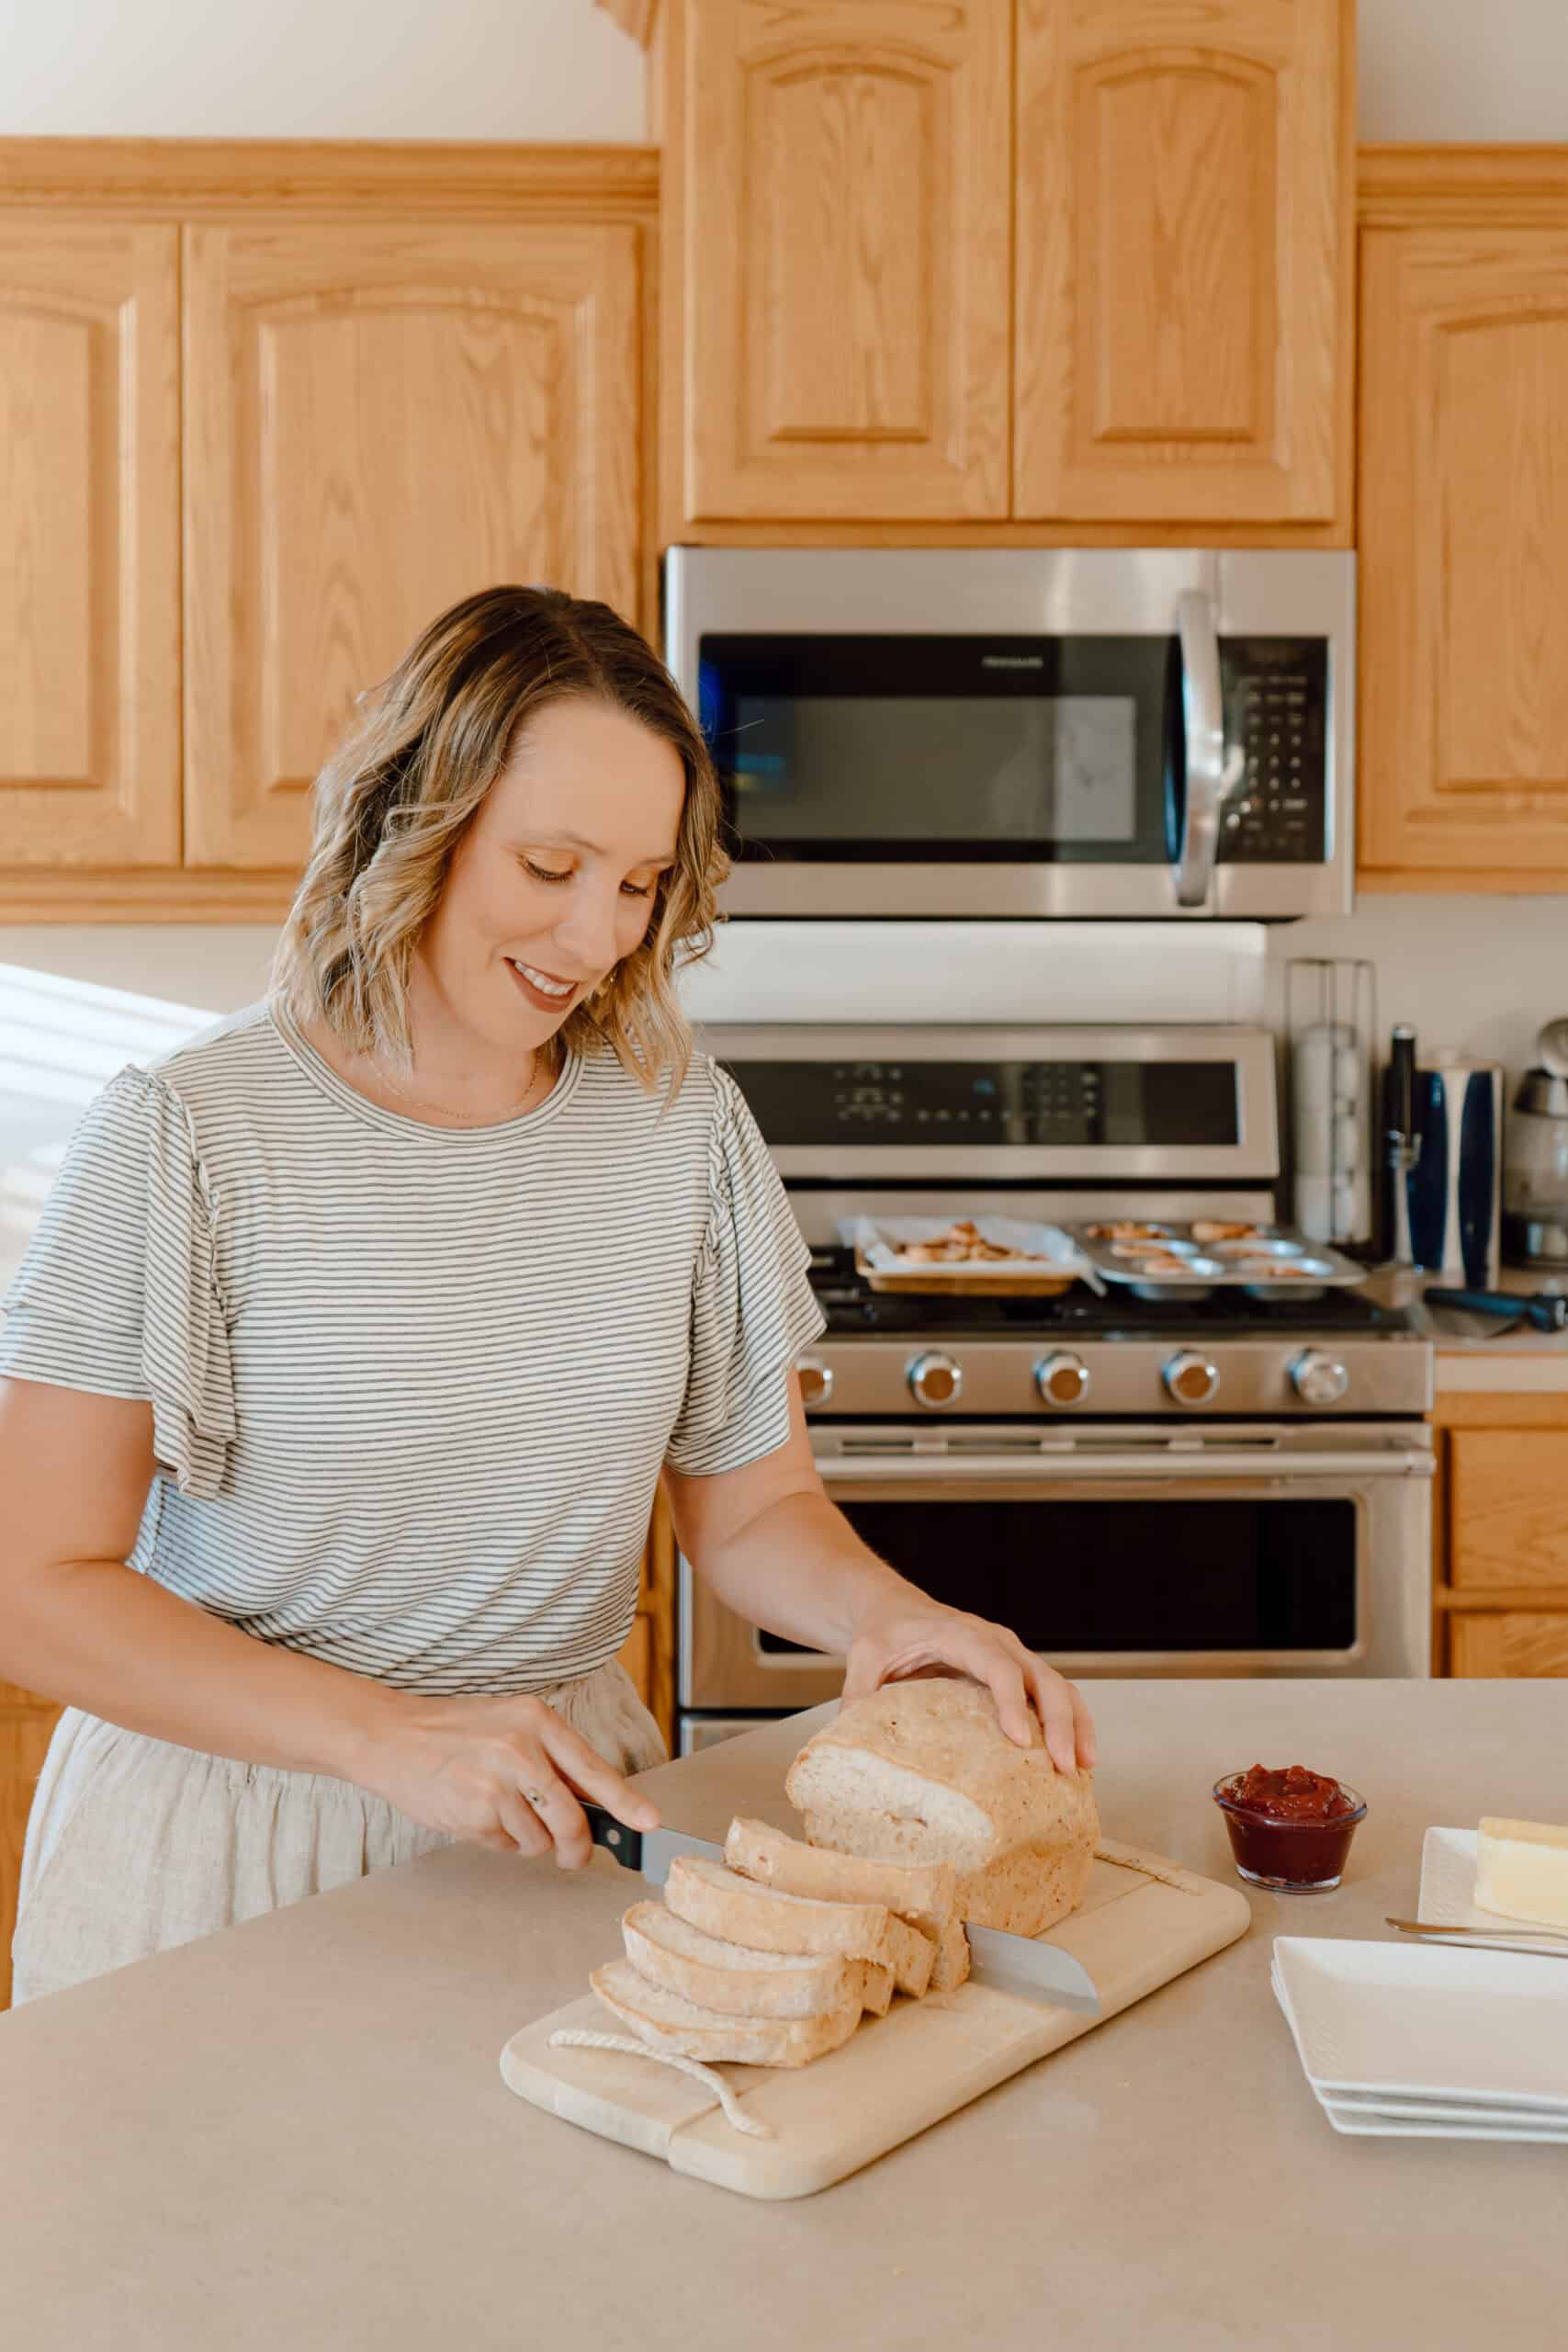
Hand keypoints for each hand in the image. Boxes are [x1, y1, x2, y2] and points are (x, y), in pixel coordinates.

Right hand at [355, 1691, 660, 1868]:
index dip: (626, 1802)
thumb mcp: (509, 1725)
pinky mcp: (474, 1813)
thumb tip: (595, 1806)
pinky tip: (475, 1815)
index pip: (592, 1768)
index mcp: (536, 1719)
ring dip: (527, 1840)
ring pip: (539, 1839)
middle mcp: (520, 1748)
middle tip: (573, 1856)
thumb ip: (549, 1758)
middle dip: (576, 1848)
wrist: (390, 1737)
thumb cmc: (453, 1733)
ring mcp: (496, 1783)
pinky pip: (506, 1846)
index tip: (651, 1824)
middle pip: (571, 1818)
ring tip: (497, 1811)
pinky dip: (498, 1842)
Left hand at [841, 1595, 1095, 1773]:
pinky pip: (1053, 1694)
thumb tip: (853, 1741)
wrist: (895, 1611)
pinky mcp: (1017, 1672)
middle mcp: (997, 1641)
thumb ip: (858, 1694)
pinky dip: (1071, 1722)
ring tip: (1083, 1767)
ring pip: (1057, 1684)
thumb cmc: (883, 1634)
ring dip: (1076, 1724)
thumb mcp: (863, 1657)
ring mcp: (1012, 1655)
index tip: (1021, 1740)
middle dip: (1060, 1721)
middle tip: (1066, 1765)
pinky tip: (1077, 1756)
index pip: (997, 1665)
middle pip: (1040, 1676)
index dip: (1012, 1701)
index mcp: (961, 1635)